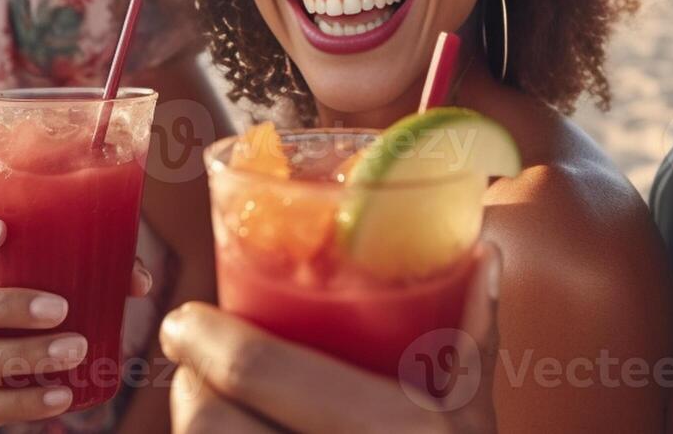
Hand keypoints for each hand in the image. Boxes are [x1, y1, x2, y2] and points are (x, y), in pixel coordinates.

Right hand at [0, 210, 153, 433]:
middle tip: (60, 309)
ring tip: (74, 351)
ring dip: (24, 354)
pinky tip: (58, 398)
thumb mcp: (34, 292)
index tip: (0, 232)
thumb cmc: (14, 323)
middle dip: (8, 307)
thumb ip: (84, 274)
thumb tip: (139, 281)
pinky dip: (20, 403)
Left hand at [162, 245, 500, 433]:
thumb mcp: (478, 416)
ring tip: (208, 406)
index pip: (255, 372)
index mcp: (388, 430)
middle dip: (188, 386)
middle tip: (195, 364)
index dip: (203, 338)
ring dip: (193, 429)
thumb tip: (486, 256)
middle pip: (208, 422)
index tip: (186, 319)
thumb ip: (474, 335)